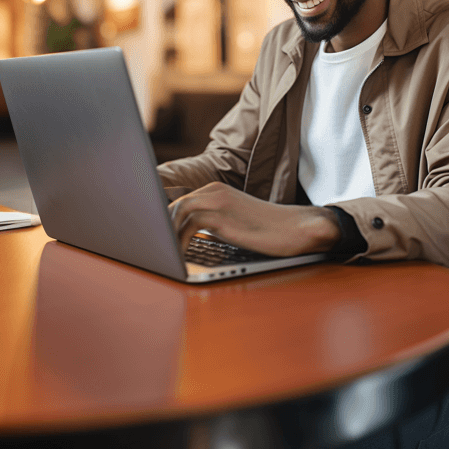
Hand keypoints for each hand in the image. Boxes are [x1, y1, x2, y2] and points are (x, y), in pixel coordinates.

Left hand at [169, 182, 339, 256]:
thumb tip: (183, 237)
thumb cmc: (267, 230)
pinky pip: (187, 226)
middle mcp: (213, 191)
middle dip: (159, 227)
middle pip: (172, 205)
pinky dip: (178, 242)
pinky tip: (178, 257)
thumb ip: (212, 223)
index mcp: (215, 191)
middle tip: (152, 248)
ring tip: (162, 254)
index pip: (178, 203)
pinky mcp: (222, 217)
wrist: (296, 228)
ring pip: (176, 212)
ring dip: (165, 234)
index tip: (154, 237)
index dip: (162, 220)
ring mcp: (217, 201)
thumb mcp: (234, 222)